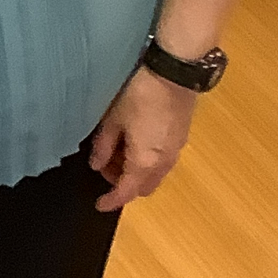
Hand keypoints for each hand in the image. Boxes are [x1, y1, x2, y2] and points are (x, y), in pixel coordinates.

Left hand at [89, 67, 195, 212]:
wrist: (174, 73)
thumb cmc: (141, 95)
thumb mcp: (113, 120)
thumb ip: (103, 146)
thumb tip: (96, 164)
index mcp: (145, 162)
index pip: (126, 192)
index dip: (111, 201)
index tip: (100, 204)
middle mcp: (163, 162)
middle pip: (143, 187)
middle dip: (123, 184)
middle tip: (106, 167)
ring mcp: (175, 150)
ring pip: (154, 174)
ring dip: (136, 171)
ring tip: (119, 150)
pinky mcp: (181, 138)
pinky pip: (162, 160)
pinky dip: (147, 160)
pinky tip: (135, 140)